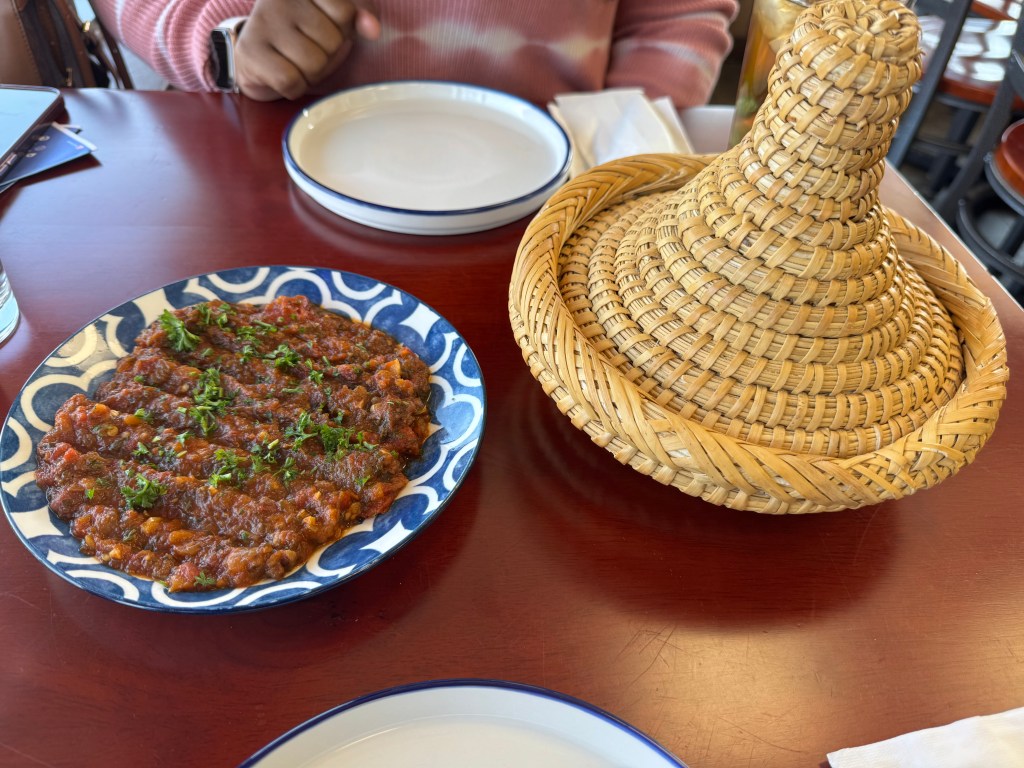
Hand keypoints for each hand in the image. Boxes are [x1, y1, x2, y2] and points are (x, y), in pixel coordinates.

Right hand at [233, 0, 380, 100]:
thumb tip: (373, 29)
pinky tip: (283, 73)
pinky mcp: (251, 51)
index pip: (345, 12)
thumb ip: (359, 16)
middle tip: (306, 48)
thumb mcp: (336, 21)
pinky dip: (294, 87)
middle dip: (325, 55)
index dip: (341, 30)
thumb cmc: (302, 36)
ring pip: (314, 63)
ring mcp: (263, 22)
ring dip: (310, 73)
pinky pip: (291, 81)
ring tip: (295, 61)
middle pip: (332, 41)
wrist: (257, 57)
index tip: (323, 28)